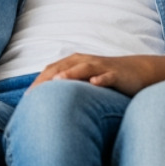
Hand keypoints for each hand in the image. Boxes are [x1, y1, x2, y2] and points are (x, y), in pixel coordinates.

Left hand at [32, 53, 152, 95]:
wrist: (137, 71)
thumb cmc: (105, 78)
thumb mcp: (84, 80)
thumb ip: (67, 86)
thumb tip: (47, 103)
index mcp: (74, 62)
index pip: (51, 70)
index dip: (39, 82)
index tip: (27, 98)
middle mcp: (85, 61)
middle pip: (62, 68)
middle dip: (48, 80)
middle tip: (34, 94)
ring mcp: (101, 67)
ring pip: (83, 68)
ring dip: (71, 74)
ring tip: (58, 82)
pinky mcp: (116, 74)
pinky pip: (108, 76)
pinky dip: (101, 78)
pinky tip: (94, 83)